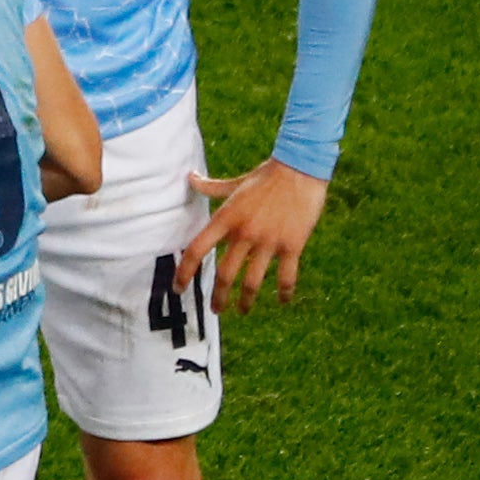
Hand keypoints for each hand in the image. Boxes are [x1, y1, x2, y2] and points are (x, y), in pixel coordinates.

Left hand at [180, 158, 328, 313]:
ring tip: (243, 311)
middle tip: (216, 310)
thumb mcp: (234, 183)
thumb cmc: (266, 176)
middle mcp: (244, 233)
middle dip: (219, 296)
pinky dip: (284, 291)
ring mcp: (268, 241)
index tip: (178, 288)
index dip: (184, 272)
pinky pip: (286, 275)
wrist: (301, 168)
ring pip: (253, 280)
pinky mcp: (293, 244)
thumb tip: (189, 177)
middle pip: (225, 273)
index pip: (196, 250)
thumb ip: (210, 186)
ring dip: (246, 300)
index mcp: (226, 219)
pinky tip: (282, 301)